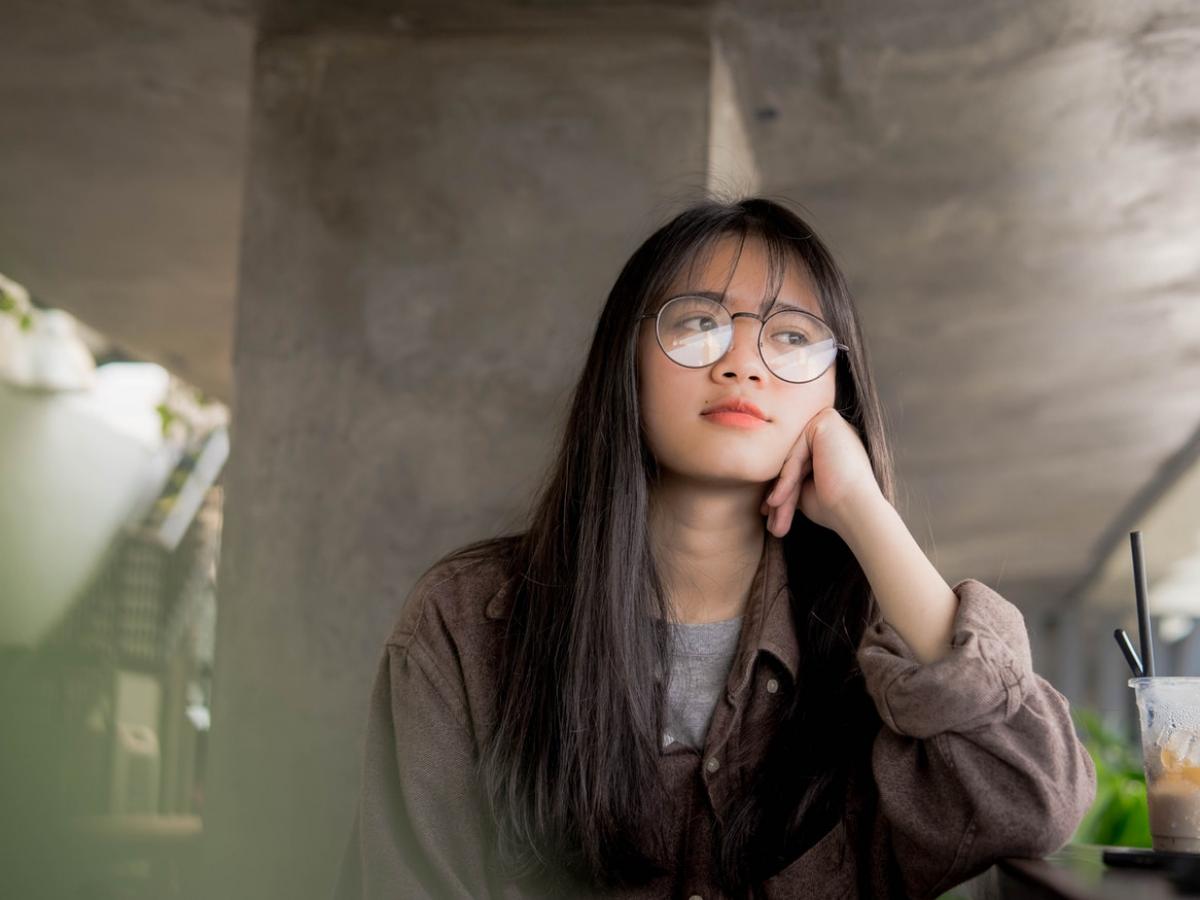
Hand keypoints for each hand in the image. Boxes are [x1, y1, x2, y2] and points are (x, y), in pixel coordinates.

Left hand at [759, 407, 883, 537]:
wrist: (856, 510)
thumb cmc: (835, 507)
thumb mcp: (805, 491)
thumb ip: (789, 478)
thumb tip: (766, 486)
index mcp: (833, 445)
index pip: (797, 464)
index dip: (782, 489)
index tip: (768, 512)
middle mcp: (834, 430)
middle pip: (794, 460)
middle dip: (779, 492)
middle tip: (769, 519)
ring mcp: (831, 422)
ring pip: (793, 458)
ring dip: (781, 491)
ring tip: (772, 519)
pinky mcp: (827, 420)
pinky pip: (796, 451)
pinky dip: (786, 478)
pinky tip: (776, 501)